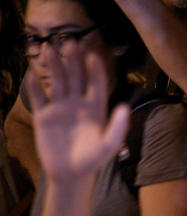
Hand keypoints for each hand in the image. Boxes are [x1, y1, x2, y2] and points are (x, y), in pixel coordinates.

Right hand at [24, 44, 129, 182]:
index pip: (96, 83)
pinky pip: (38, 97)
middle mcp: (78, 103)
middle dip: (73, 60)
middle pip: (75, 76)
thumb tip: (125, 106)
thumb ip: (118, 126)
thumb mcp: (110, 145)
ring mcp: (60, 108)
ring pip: (56, 81)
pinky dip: (34, 86)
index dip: (95, 70)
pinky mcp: (44, 116)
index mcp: (96, 107)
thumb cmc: (94, 159)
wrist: (71, 173)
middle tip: (70, 41)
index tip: (93, 55)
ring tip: (48, 47)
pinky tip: (31, 72)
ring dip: (53, 65)